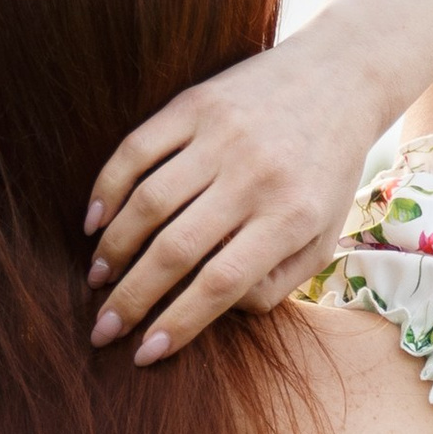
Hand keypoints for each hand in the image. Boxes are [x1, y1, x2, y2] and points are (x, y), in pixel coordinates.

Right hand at [82, 15, 386, 365]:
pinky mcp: (196, 103)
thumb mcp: (320, 239)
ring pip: (149, 202)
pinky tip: (94, 222)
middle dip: (131, 297)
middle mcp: (256, 175)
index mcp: (291, 217)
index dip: (177, 324)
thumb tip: (210, 311)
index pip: (220, 284)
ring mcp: (223, 135)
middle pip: (176, 249)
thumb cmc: (325, 174)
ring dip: (114, 248)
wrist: (338, 80)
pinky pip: (138, 149)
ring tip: (97, 278)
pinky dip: (108, 188)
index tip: (142, 353)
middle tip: (102, 329)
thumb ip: (272, 284)